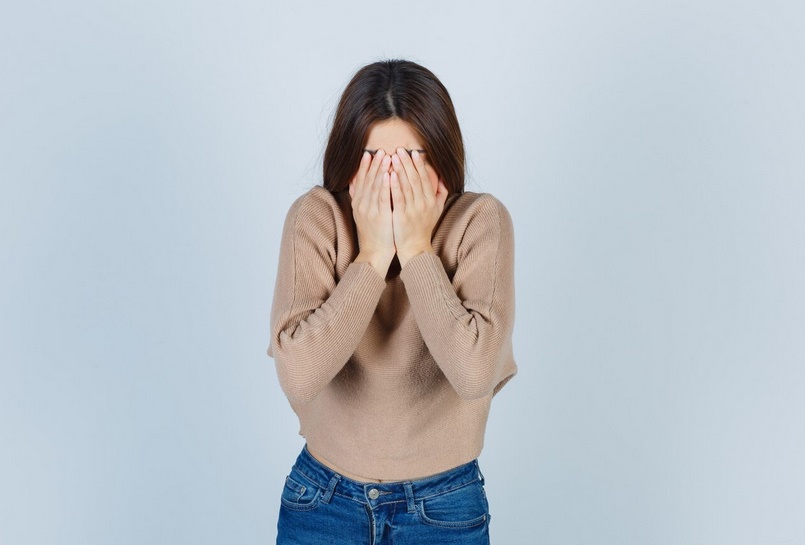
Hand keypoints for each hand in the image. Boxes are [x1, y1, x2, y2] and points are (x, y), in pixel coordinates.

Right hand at [349, 149, 394, 259]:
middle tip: (380, 150)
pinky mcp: (380, 216)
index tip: (369, 154)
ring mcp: (370, 210)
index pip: (360, 180)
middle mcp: (362, 205)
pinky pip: (383, 197)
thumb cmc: (373, 233)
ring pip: (375, 186)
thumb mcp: (362, 214)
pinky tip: (389, 174)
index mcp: (358, 203)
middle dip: (374, 164)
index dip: (364, 166)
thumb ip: (359, 197)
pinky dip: (385, 185)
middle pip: (367, 180)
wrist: (374, 252)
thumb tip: (354, 182)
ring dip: (380, 170)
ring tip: (386, 156)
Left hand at [390, 147, 448, 265]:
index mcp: (431, 200)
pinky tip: (390, 174)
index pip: (424, 178)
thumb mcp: (437, 211)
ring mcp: (413, 209)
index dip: (419, 164)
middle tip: (400, 149)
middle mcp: (423, 203)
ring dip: (400, 169)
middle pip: (415, 178)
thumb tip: (443, 179)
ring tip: (393, 157)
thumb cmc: (423, 228)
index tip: (413, 152)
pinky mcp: (402, 216)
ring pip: (406, 185)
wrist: (415, 248)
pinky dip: (394, 185)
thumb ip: (441, 194)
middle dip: (407, 162)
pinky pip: (398, 197)